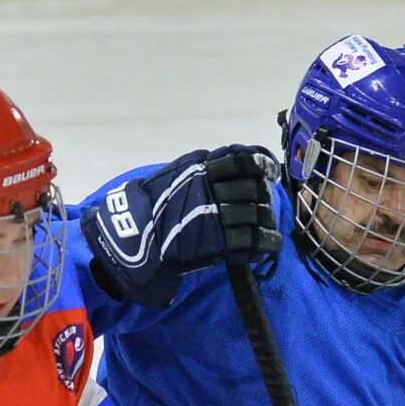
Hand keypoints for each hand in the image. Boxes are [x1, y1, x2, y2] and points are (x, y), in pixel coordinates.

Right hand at [81, 146, 281, 305]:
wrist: (135, 236)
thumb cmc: (151, 205)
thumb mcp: (175, 175)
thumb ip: (200, 170)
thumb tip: (227, 165)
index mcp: (202, 168)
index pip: (242, 159)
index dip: (261, 164)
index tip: (268, 172)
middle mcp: (214, 187)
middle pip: (254, 187)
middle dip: (264, 197)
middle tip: (265, 204)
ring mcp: (218, 214)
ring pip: (257, 213)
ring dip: (267, 221)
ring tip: (269, 228)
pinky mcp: (220, 241)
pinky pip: (252, 239)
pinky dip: (265, 242)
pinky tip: (267, 245)